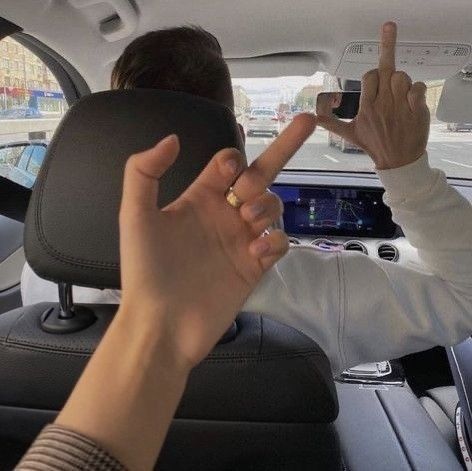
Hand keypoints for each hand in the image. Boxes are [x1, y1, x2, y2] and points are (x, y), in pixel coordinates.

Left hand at [118, 114, 315, 368]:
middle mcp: (224, 215)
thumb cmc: (146, 270)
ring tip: (247, 220)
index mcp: (200, 199)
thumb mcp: (135, 216)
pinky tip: (257, 250)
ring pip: (273, 206)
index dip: (233, 160)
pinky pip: (279, 242)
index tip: (226, 173)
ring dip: (267, 205)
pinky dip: (275, 240)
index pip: (228, 163)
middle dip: (279, 153)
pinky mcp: (255, 266)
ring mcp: (241, 240)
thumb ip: (144, 171)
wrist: (162, 324)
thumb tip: (172, 139)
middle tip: (246, 192)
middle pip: (262, 175)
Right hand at [317, 22, 429, 169]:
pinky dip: (417, 89)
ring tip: (399, 93)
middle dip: (388, 48)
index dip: (372, 74)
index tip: (375, 74)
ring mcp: (401, 106)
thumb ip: (331, 123)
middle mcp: (383, 104)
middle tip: (389, 28)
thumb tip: (313, 120)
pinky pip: (419, 87)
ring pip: (402, 76)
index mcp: (367, 107)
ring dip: (402, 80)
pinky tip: (412, 99)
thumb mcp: (350, 134)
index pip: (369, 76)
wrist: (397, 161)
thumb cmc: (375, 145)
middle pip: (386, 69)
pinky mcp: (417, 110)